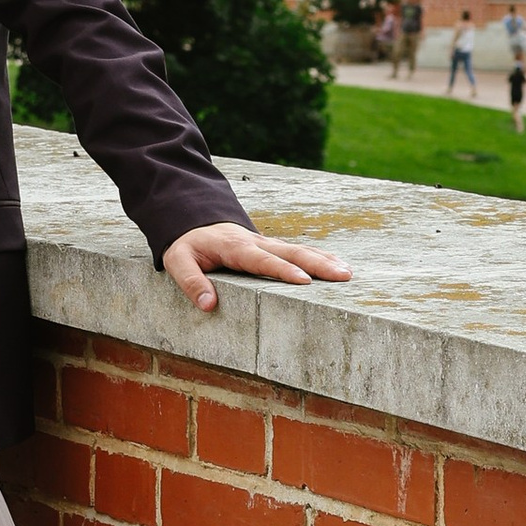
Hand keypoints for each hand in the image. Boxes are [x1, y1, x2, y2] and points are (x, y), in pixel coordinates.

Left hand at [162, 223, 352, 311]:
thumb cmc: (187, 245)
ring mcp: (267, 243)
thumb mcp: (177, 261)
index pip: (262, 260)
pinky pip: (298, 250)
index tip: (304, 281)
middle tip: (343, 276)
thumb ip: (191, 282)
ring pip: (300, 250)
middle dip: (318, 264)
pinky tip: (338, 265)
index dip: (283, 270)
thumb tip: (208, 305)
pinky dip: (319, 256)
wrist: (193, 220)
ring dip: (324, 260)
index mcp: (235, 248)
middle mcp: (256, 243)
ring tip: (348, 274)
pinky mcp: (272, 247)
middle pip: (291, 253)